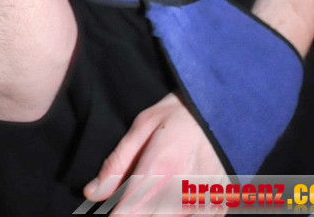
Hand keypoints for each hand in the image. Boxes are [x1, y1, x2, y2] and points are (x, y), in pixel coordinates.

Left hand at [84, 93, 225, 215]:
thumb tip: (92, 193)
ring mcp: (204, 200)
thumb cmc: (179, 113)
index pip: (129, 212)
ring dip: (158, 209)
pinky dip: (180, 211)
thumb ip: (117, 163)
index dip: (117, 214)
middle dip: (136, 210)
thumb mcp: (143, 126)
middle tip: (140, 187)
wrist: (221, 106)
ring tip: (164, 181)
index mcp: (161, 167)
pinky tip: (178, 191)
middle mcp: (183, 189)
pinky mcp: (219, 205)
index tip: (113, 208)